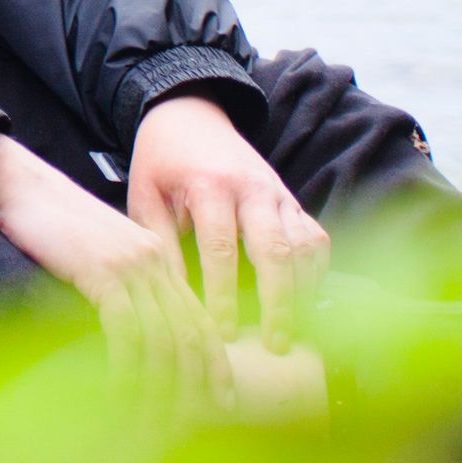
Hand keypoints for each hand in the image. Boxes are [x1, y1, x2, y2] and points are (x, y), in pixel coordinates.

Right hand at [0, 129, 231, 419]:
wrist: (19, 184)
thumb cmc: (51, 222)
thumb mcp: (100, 253)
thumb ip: (122, 285)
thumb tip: (130, 333)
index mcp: (158, 259)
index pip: (199, 319)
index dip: (215, 364)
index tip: (221, 400)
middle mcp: (154, 262)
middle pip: (188, 334)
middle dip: (195, 386)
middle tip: (191, 423)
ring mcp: (130, 265)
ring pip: (161, 337)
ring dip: (159, 387)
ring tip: (152, 421)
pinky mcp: (101, 269)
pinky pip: (125, 328)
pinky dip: (126, 365)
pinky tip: (120, 391)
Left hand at [128, 91, 328, 352]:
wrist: (190, 117)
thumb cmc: (160, 162)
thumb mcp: (145, 195)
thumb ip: (159, 242)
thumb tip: (173, 297)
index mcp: (209, 184)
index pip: (221, 247)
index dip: (223, 293)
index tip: (220, 331)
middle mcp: (253, 188)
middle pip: (276, 251)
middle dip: (278, 303)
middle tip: (273, 345)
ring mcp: (280, 193)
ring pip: (305, 248)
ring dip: (302, 293)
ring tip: (291, 333)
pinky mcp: (293, 200)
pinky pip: (316, 240)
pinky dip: (315, 273)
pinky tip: (303, 304)